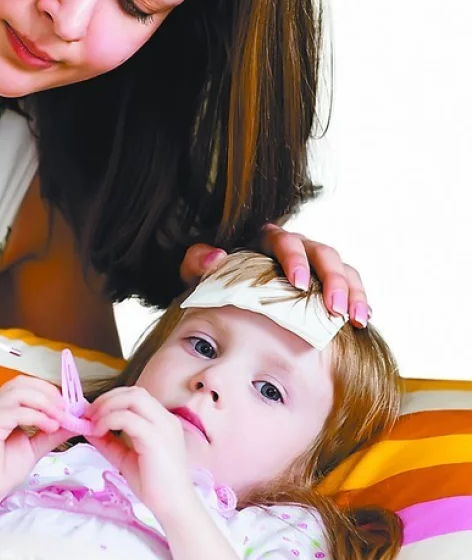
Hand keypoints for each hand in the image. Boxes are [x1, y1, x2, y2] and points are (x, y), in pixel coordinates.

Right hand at [0, 376, 72, 507]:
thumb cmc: (2, 471)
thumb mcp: (34, 448)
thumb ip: (52, 433)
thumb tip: (75, 422)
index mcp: (1, 407)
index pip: (25, 384)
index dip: (48, 390)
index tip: (69, 405)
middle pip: (22, 383)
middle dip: (48, 393)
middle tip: (67, 410)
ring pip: (18, 392)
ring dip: (44, 402)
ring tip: (60, 418)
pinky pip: (14, 412)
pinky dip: (36, 416)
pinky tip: (49, 426)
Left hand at [85, 386, 195, 520]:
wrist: (174, 508)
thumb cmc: (154, 485)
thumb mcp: (125, 457)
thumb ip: (108, 441)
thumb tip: (86, 427)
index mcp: (162, 422)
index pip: (136, 396)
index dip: (111, 399)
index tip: (91, 412)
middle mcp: (165, 419)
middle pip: (134, 392)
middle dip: (107, 398)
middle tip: (88, 413)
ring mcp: (163, 427)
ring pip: (133, 398)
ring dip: (108, 405)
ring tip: (93, 421)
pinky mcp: (155, 438)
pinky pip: (128, 418)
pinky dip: (109, 419)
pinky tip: (99, 432)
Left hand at [180, 225, 369, 326]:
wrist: (223, 293)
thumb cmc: (214, 279)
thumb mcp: (197, 270)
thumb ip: (197, 261)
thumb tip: (216, 256)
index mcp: (267, 240)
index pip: (286, 241)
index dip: (296, 259)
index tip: (298, 283)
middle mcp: (297, 247)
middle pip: (323, 253)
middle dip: (332, 280)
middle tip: (334, 309)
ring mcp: (315, 264)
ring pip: (343, 268)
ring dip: (352, 292)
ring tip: (356, 319)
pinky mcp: (327, 283)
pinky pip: (350, 285)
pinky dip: (358, 300)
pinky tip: (363, 319)